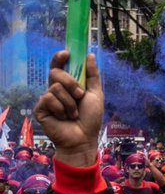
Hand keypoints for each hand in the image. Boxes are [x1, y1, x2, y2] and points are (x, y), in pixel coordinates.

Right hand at [34, 51, 102, 166]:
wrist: (83, 139)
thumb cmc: (90, 119)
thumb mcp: (95, 95)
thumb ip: (92, 75)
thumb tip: (89, 55)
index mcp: (67, 85)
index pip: (58, 66)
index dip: (59, 58)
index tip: (67, 53)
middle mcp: (55, 90)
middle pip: (55, 73)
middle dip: (71, 83)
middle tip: (80, 96)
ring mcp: (47, 99)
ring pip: (55, 87)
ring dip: (70, 102)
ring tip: (73, 114)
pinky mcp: (41, 109)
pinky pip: (49, 99)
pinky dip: (61, 109)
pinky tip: (64, 118)